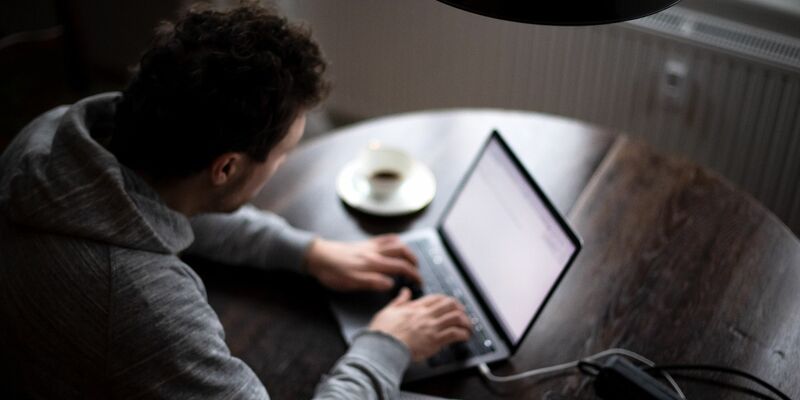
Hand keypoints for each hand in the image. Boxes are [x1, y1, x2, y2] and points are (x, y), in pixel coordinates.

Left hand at [306, 234, 420, 291]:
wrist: (317, 256)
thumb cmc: (332, 272)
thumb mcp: (351, 283)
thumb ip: (372, 282)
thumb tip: (392, 284)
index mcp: (373, 263)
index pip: (400, 267)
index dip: (413, 274)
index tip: (419, 282)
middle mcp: (374, 252)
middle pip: (402, 252)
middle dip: (414, 261)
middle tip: (418, 271)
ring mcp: (370, 246)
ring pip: (395, 242)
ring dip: (407, 250)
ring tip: (411, 259)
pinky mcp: (364, 243)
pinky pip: (384, 238)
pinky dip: (395, 240)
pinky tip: (396, 244)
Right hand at [369, 289, 471, 361]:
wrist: (382, 347)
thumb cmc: (383, 332)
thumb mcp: (388, 310)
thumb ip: (399, 300)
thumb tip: (404, 292)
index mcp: (415, 307)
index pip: (437, 298)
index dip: (447, 300)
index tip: (451, 305)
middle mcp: (426, 315)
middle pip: (450, 304)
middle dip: (460, 309)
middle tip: (462, 315)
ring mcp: (431, 327)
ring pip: (456, 317)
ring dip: (465, 322)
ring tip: (467, 327)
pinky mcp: (434, 340)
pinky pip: (454, 334)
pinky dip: (462, 334)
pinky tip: (464, 337)